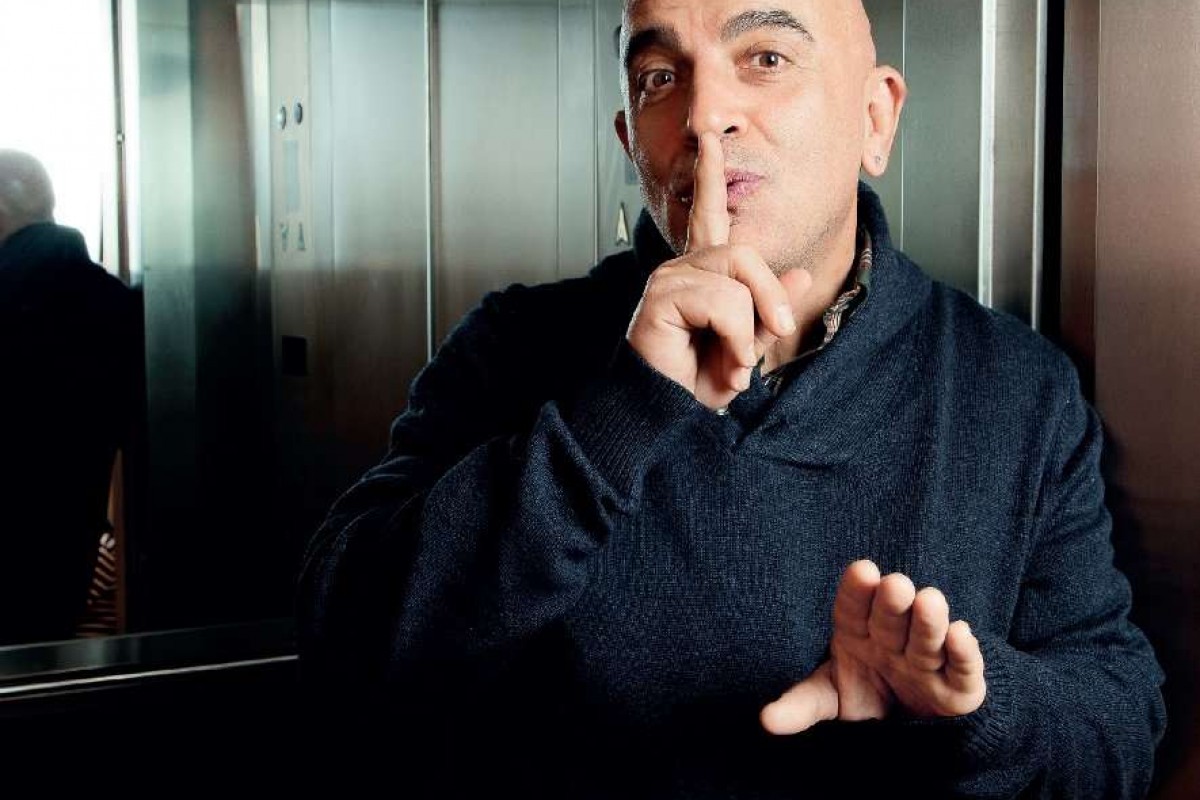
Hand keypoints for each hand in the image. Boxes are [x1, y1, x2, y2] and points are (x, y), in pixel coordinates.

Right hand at [625, 132, 811, 409]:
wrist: (665, 414)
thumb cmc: (696, 384)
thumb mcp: (747, 348)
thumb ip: (771, 312)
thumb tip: (804, 276)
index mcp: (702, 275)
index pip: (708, 216)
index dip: (710, 176)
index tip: (709, 141)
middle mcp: (682, 269)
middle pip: (745, 253)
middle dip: (771, 296)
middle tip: (777, 333)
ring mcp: (669, 279)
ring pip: (738, 277)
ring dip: (749, 328)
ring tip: (735, 364)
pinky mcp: (661, 296)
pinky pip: (723, 301)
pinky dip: (734, 338)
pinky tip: (721, 362)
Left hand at [760, 560, 986, 734]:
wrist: (913, 725)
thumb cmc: (865, 696)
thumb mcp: (831, 699)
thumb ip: (801, 705)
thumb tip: (766, 720)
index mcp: (859, 634)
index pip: (854, 609)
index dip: (857, 592)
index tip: (862, 570)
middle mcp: (895, 641)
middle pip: (893, 620)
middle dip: (894, 603)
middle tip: (895, 585)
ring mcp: (927, 661)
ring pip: (928, 638)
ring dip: (929, 620)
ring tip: (929, 600)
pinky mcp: (959, 687)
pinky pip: (964, 668)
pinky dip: (964, 652)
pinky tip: (961, 633)